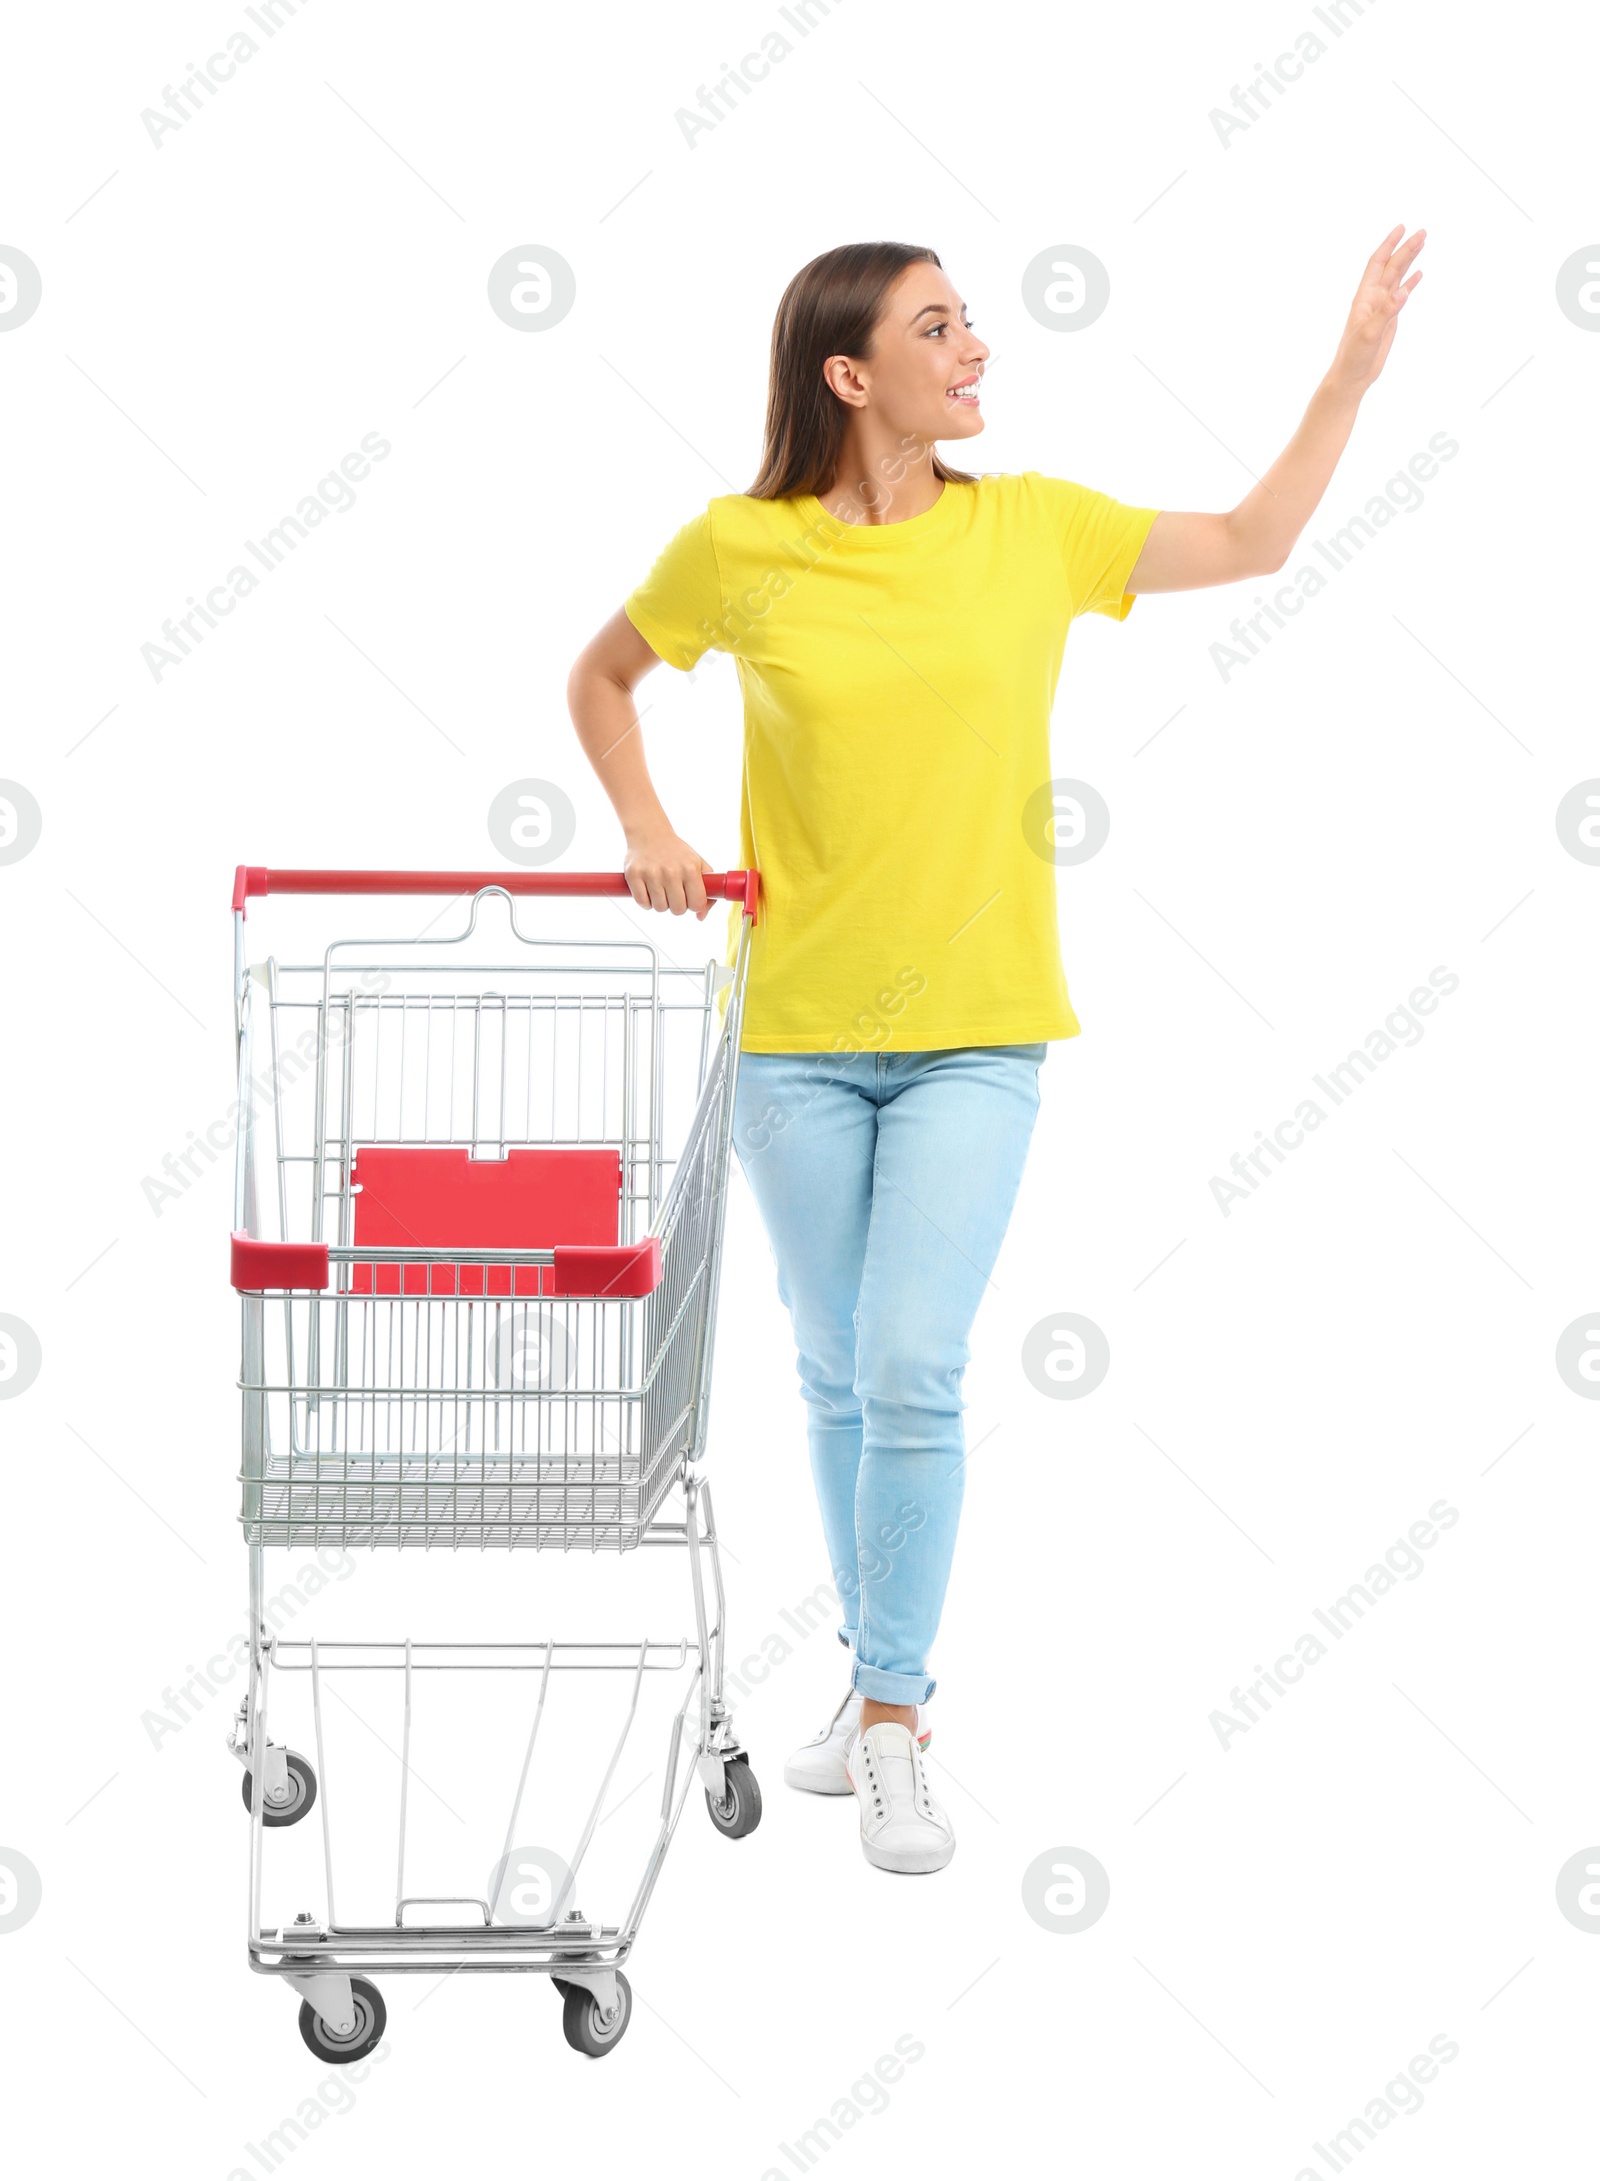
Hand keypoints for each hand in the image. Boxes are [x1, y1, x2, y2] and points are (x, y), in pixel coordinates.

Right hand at [624, 829, 711, 916]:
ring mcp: (651, 873)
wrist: (650, 834)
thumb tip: (701, 917)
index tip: (689, 897)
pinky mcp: (634, 874)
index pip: (697, 904)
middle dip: (677, 905)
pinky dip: (646, 901)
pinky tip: (648, 889)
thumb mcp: (698, 865)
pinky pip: (642, 903)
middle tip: (673, 892)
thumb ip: (707, 892)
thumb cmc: (677, 853)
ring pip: (660, 908)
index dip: (693, 904)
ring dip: (661, 902)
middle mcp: (671, 871)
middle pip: (678, 910)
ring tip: (660, 888)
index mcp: (690, 869)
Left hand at [1327, 225, 1424, 398]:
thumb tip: (1403, 291)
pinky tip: (1419, 274)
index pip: (1377, 264)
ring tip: (1422, 243)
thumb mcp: (1369, 333)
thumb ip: (1386, 312)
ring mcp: (1382, 307)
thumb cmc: (1354, 356)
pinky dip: (1410, 283)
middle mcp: (1373, 298)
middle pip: (1391, 267)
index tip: (1401, 228)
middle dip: (1405, 249)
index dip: (1388, 245)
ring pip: (1397, 277)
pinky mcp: (1389, 319)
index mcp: (1364, 298)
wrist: (1352, 376)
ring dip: (1409, 260)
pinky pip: (1401, 295)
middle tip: (1422, 232)